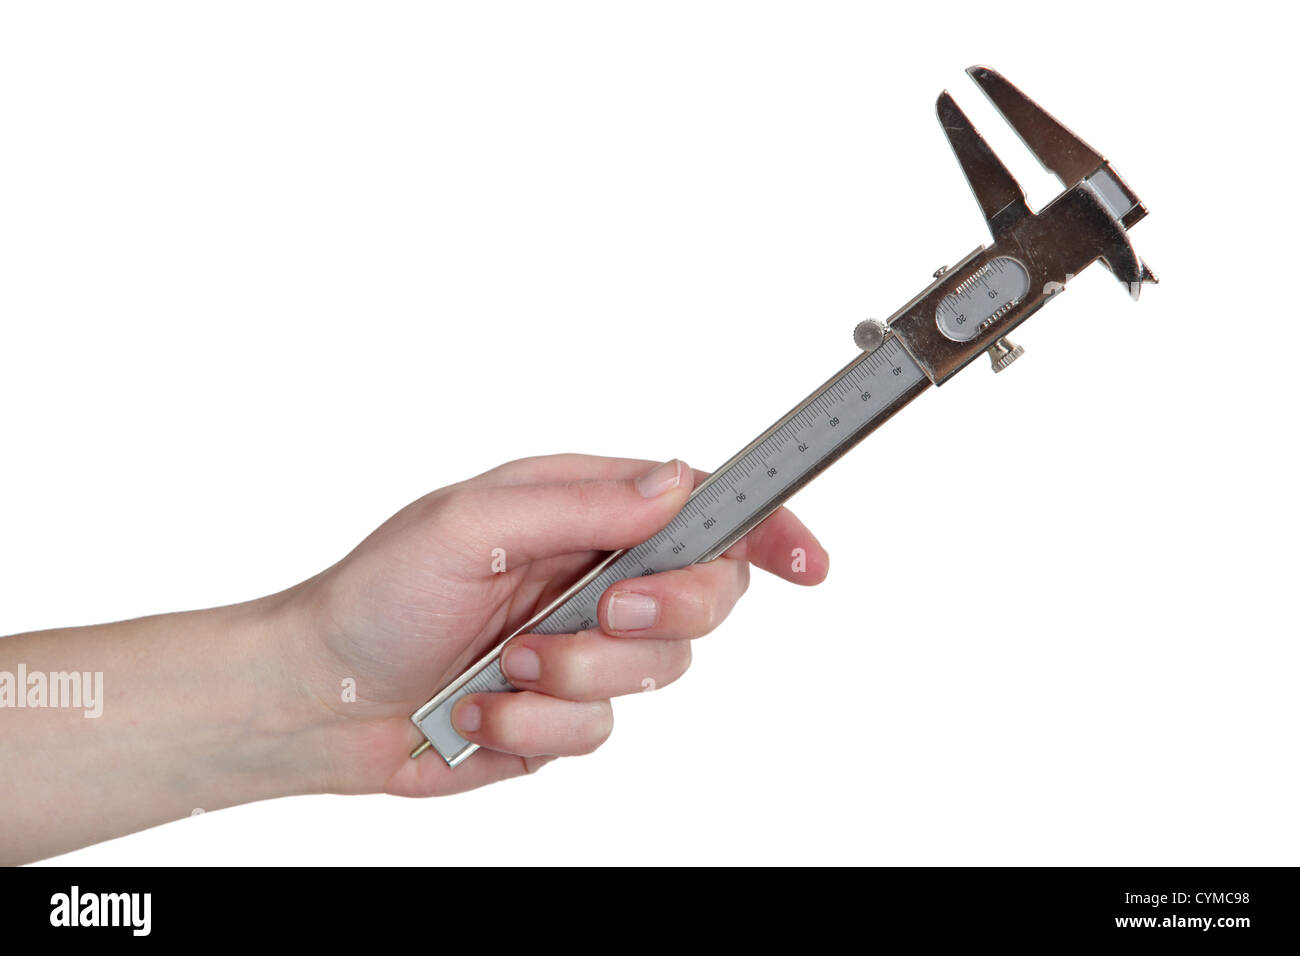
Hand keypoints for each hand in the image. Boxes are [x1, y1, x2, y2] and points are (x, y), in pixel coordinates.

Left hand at [288, 454, 828, 797]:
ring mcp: (588, 649)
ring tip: (504, 664)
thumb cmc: (380, 592)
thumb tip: (676, 486)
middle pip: (706, 595)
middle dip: (663, 612)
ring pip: (659, 673)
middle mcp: (600, 576)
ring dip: (576, 674)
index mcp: (585, 511)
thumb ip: (582, 504)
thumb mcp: (471, 521)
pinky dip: (535, 722)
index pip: (704, 510)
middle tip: (605, 610)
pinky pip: (599, 730)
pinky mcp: (567, 713)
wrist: (323, 695)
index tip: (805, 561)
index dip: (767, 530)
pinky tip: (482, 709)